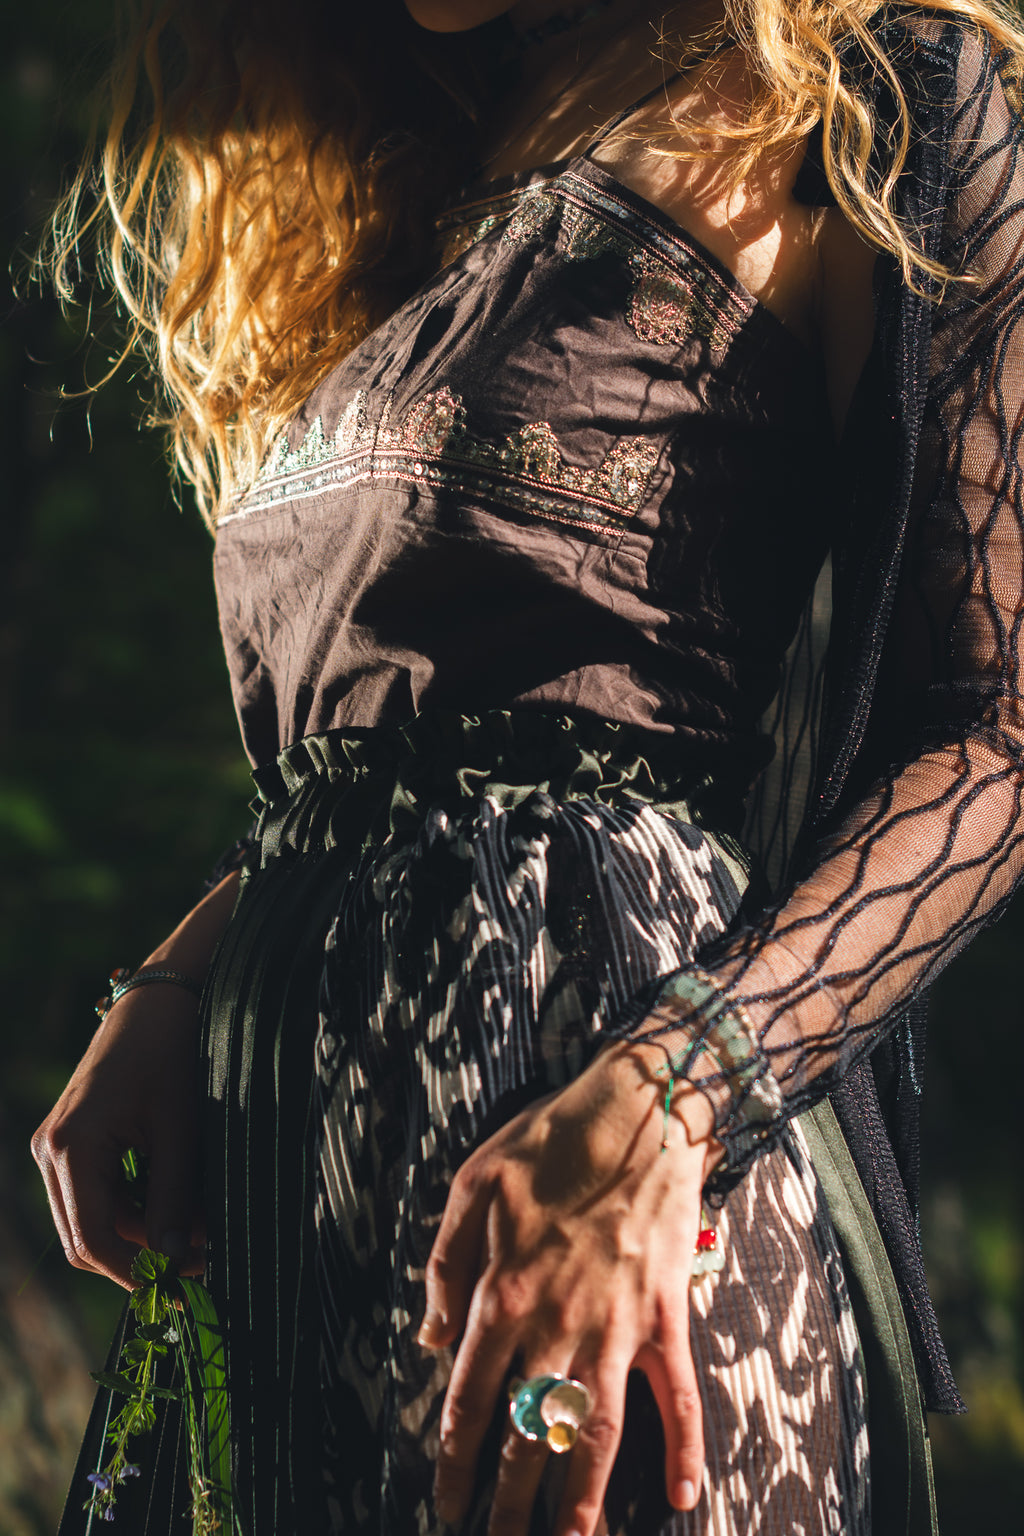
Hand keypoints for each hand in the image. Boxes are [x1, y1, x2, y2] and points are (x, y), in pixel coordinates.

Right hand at [31, 984, 205, 1288]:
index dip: (134, 1270)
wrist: (156, 1000)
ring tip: (200, 1230)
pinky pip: (97, 1193)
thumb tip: (178, 1258)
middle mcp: (50, 1151)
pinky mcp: (72, 1141)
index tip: (183, 1282)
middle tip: (200, 1259)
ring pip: (93, 1217)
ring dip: (142, 1232)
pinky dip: (135, 1206)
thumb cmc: (169, 1054)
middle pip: (86, 1236)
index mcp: (69, 1147)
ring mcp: (56, 1146)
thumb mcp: (179, 1128)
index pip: (91, 1239)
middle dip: (141, 1255)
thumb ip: (175, 1196)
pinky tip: (179, 1203)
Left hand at [420, 1040, 720, 1535]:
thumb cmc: (549, 1142)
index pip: (469, 1401)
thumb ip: (442, 1266)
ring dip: (582, 1500)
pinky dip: (684, 1450)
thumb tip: (427, 1339)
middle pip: (527, 1434)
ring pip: (597, 1436)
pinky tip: (681, 1498)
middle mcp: (556, 1327)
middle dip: (508, 1502)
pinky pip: (679, 1398)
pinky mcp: (665, 1319)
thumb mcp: (470, 1187)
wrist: (636, 1112)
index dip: (454, 1460)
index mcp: (501, 1297)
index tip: (445, 1499)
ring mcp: (616, 1329)